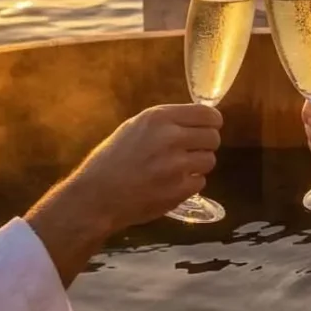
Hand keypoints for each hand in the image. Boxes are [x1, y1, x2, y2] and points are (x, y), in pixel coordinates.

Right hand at [25, 104, 220, 281]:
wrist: (97, 196)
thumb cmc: (111, 160)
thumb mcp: (135, 128)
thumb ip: (166, 123)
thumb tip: (194, 122)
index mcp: (159, 118)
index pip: (207, 114)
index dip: (212, 122)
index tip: (208, 128)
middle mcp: (171, 138)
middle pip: (213, 137)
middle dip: (205, 145)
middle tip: (190, 152)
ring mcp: (177, 166)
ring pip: (210, 160)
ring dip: (198, 165)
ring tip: (176, 170)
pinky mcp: (179, 190)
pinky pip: (200, 182)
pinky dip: (189, 184)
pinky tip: (170, 184)